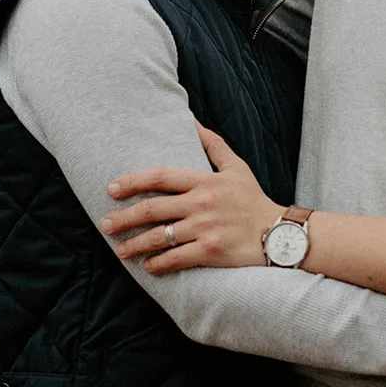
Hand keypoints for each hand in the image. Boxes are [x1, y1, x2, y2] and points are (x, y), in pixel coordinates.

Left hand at [100, 123, 283, 273]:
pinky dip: (158, 263)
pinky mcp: (211, 251)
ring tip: (120, 250)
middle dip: (125, 218)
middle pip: (153, 208)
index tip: (112, 188)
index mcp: (204, 181)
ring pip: (160, 237)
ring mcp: (206, 228)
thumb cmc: (253, 199)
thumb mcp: (236, 166)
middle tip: (105, 225)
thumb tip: (192, 120)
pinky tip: (147, 266)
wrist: (279, 233)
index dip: (133, 181)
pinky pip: (176, 258)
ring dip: (135, 245)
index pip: (161, 177)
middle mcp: (202, 203)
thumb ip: (212, 144)